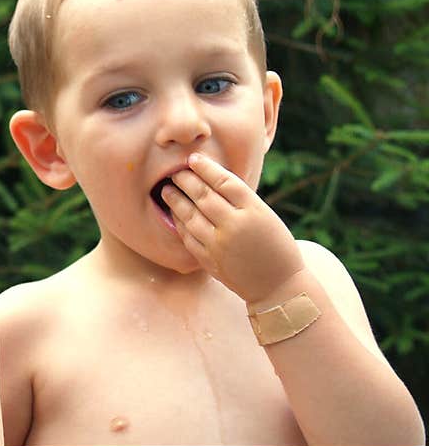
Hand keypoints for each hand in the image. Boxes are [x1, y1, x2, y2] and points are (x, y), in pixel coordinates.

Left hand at [160, 153, 305, 302]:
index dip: (206, 167)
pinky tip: (174, 213)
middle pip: (203, 196)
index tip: (193, 159)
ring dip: (175, 200)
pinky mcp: (210, 261)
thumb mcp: (265, 216)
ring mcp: (220, 245)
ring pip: (190, 216)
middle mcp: (235, 226)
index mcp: (253, 210)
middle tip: (174, 171)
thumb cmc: (275, 246)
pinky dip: (179, 223)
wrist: (279, 286)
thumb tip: (211, 178)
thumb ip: (240, 199)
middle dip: (185, 180)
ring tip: (166, 190)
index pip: (224, 181)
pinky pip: (188, 237)